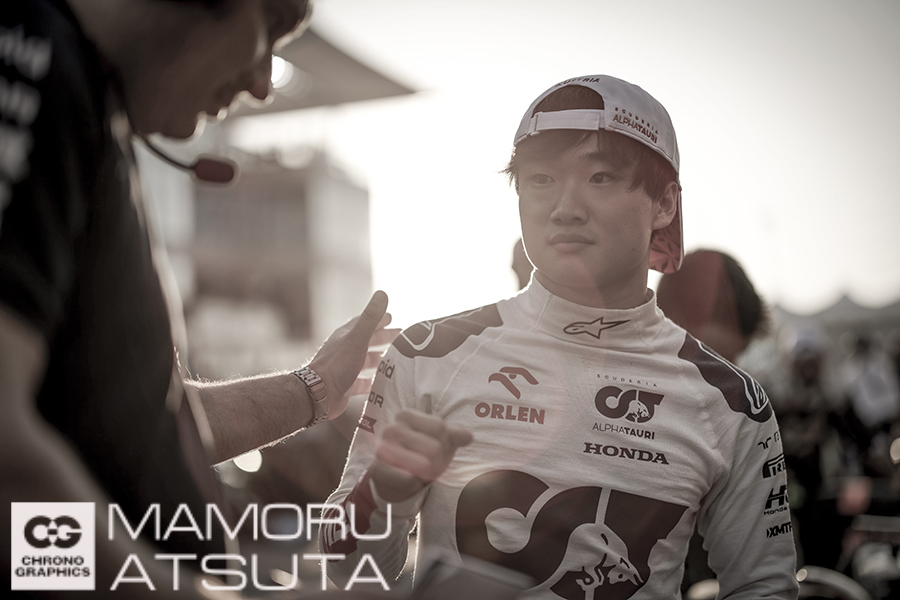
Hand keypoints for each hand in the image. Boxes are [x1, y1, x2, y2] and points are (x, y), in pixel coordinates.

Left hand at [308, 290, 399, 419]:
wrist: (318, 394)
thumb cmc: (337, 364)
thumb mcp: (357, 338)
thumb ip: (370, 318)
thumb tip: (382, 293)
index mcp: (347, 337)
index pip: (365, 323)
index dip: (378, 319)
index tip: (391, 317)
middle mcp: (345, 351)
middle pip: (367, 341)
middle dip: (383, 338)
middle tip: (399, 337)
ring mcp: (346, 369)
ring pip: (366, 361)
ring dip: (379, 359)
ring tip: (395, 359)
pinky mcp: (347, 386)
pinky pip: (363, 382)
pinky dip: (374, 381)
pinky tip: (382, 383)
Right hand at [370, 410, 473, 501]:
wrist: (392, 480)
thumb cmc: (418, 455)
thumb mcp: (438, 441)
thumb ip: (454, 435)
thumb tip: (468, 436)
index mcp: (406, 415)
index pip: (440, 428)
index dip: (445, 444)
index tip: (437, 449)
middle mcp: (392, 429)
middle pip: (435, 447)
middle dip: (437, 461)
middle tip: (427, 464)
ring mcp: (383, 449)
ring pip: (424, 464)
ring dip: (427, 474)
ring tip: (419, 472)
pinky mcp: (378, 470)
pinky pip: (409, 480)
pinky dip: (414, 484)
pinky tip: (407, 479)